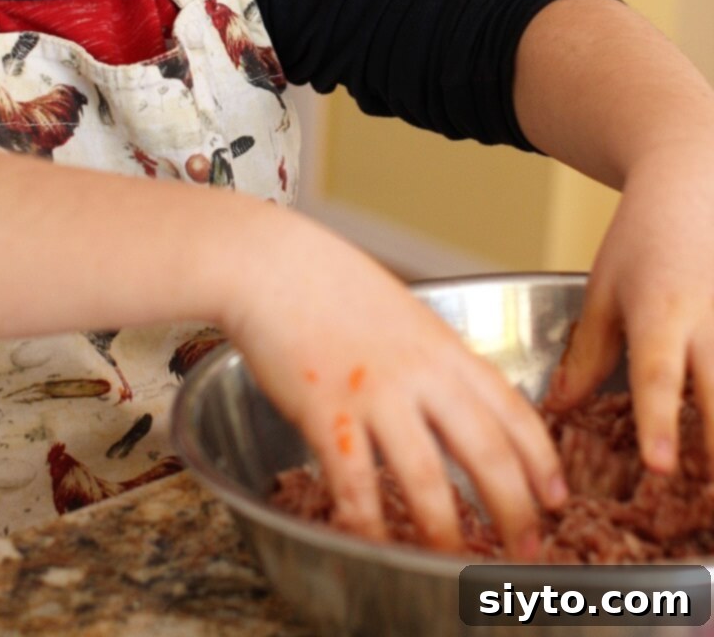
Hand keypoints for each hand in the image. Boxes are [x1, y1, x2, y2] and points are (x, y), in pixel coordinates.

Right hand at [224, 212, 566, 557]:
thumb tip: (451, 395)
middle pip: (486, 450)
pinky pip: (355, 485)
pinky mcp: (326, 412)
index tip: (556, 495)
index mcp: (443, 346)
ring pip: (427, 478)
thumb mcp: (402, 311)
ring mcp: (375, 393)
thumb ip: (430, 356)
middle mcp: (420, 372)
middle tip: (527, 549)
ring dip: (446, 531)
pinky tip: (376, 546)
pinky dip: (369, 525)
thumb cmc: (328, 280)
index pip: (512, 408)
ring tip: (456, 563)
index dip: (541, 459)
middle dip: (514, 509)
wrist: (271, 264)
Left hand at [545, 143, 713, 474]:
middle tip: (713, 508)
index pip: (658, 377)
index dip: (659, 424)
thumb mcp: (603, 289)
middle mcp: (711, 323)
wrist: (698, 184)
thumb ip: (587, 354)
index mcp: (659, 312)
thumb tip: (560, 410)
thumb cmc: (643, 239)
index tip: (661, 468)